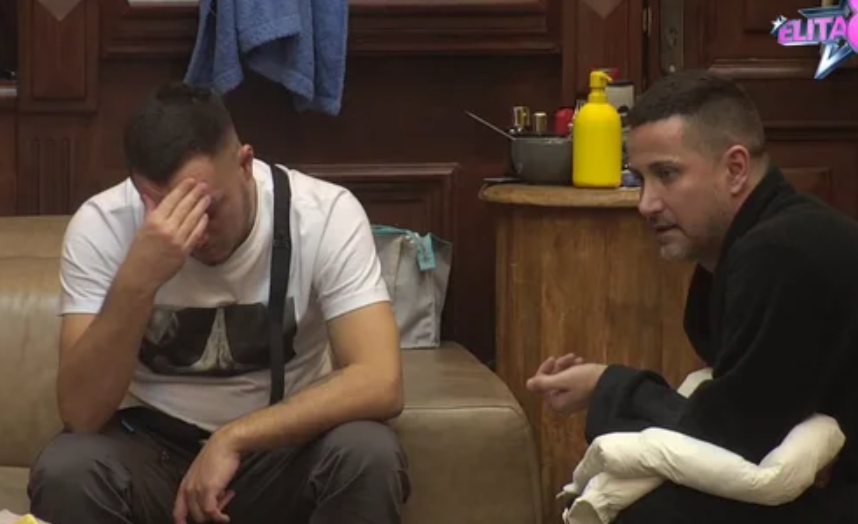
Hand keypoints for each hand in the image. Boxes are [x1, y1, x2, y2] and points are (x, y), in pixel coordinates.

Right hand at [121, 178, 210, 293]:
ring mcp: (177, 240)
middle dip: (195, 194)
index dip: (183, 189)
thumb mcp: (142, 228)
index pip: (171, 200)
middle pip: (184, 207)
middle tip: (204, 185)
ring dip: (201, 207)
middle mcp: (166, 228)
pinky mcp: (184, 251)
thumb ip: (149, 210)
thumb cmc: (139, 251)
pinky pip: (196, 234)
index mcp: (154, 221)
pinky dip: (201, 224)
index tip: (191, 180)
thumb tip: (148, 195)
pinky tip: (205, 216)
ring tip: (207, 197)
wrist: (141, 275)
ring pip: (192, 219)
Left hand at [173, 434, 238, 523]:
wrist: (226, 443)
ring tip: (228, 500)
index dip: (181, 523)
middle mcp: (188, 488)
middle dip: (209, 514)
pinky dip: (219, 517)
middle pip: (194, 515)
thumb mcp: (206, 472)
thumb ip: (205, 487)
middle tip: (223, 503)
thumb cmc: (219, 454)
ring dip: (217, 513)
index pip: (178, 511)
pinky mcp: (208, 490)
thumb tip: (216, 499)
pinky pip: (211, 512)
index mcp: (186, 484)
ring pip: (202, 516)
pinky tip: (225, 517)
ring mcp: (197, 490)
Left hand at [526, 353, 606, 413]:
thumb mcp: (563, 380)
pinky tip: (581, 362)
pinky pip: (572, 381)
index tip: (553, 358)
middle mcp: (563, 404)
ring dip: (566, 367)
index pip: (541, 385)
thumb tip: (527, 384)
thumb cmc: (586, 381)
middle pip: (552, 382)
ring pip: (562, 379)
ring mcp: (573, 400)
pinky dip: (574, 370)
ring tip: (577, 358)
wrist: (613, 385)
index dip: (544, 370)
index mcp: (556, 402)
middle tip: (568, 357)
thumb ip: (544, 383)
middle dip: (557, 367)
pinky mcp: (583, 395)